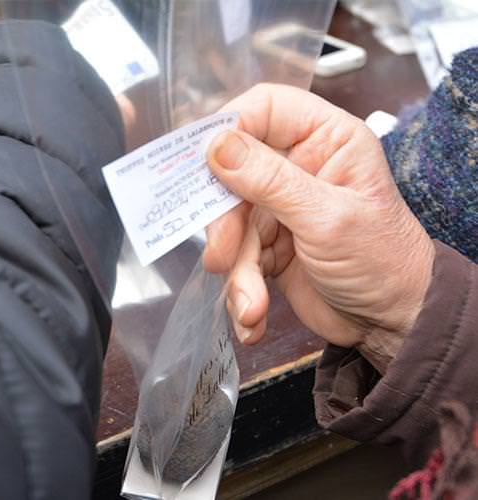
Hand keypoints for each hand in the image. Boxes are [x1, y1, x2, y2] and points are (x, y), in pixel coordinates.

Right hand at [203, 84, 434, 371]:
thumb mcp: (327, 218)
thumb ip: (271, 181)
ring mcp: (280, 208)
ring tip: (251, 303)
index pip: (264, 109)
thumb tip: (217, 146)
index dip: (229, 128)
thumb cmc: (383, 261)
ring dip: (237, 268)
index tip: (206, 164)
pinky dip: (241, 290)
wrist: (392, 323)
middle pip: (233, 172)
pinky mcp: (269, 245)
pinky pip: (238, 257)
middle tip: (222, 255)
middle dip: (225, 221)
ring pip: (231, 223)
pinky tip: (252, 316)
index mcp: (325, 140)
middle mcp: (298, 167)